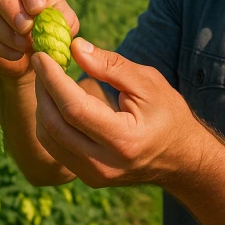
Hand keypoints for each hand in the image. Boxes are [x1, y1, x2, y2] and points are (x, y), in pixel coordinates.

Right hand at [0, 0, 78, 79]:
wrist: (34, 54)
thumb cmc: (51, 27)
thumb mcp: (64, 21)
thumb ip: (61, 18)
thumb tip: (53, 20)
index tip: (37, 8)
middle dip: (9, 5)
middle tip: (26, 27)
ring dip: (2, 28)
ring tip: (23, 45)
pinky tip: (15, 54)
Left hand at [31, 37, 205, 187]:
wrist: (181, 158)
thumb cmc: (168, 114)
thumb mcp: (148, 82)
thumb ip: (111, 65)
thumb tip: (76, 47)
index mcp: (124, 139)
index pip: (74, 108)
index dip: (53, 79)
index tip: (42, 55)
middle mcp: (105, 163)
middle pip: (55, 124)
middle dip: (43, 89)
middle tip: (42, 61)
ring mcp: (94, 175)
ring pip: (48, 138)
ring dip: (43, 105)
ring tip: (48, 78)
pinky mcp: (88, 177)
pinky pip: (56, 148)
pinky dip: (50, 121)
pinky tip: (56, 100)